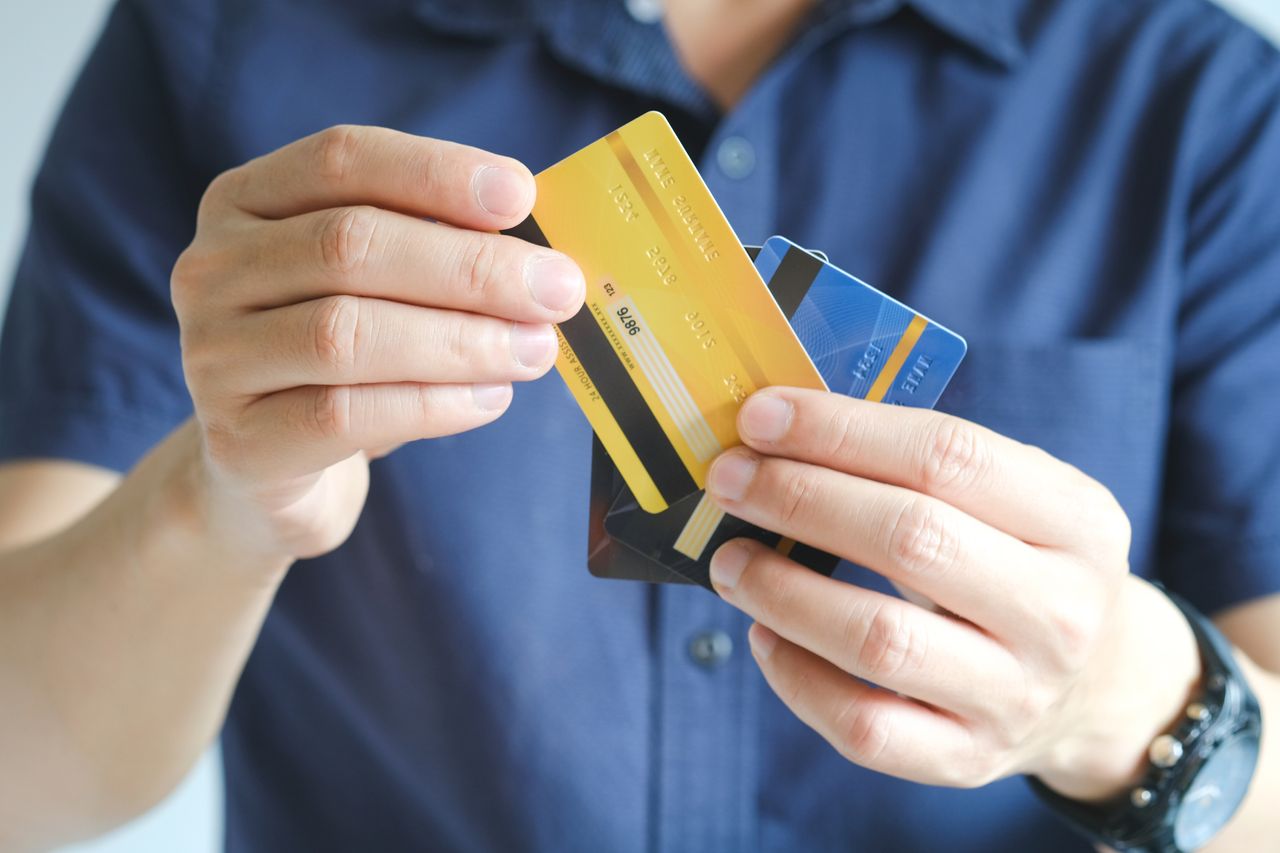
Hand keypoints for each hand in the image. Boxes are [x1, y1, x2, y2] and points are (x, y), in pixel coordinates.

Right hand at [172, 126, 582, 560]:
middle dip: (471, 267)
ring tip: (535, 351)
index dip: (436, 174)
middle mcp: (212, 268)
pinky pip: (345, 416)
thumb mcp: (376, 287)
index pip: (341, 161)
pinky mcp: (238, 442)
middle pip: (350, 247)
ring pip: (346, 334)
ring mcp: (212, 356)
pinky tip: (490, 399)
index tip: (522, 198)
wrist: (264, 468)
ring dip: (462, 340)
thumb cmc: (342, 360)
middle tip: (556, 290)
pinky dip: (434, 405)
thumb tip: (539, 252)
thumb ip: (434, 250)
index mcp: (245, 201)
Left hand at [706, 387, 1201, 798]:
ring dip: (783, 591)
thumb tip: (779, 429)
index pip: (947, 455)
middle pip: (912, 538)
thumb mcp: (1017, 498)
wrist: (1097, 684)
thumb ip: (918, 461)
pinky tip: (763, 636)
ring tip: (730, 560)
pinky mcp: (968, 758)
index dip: (840, 430)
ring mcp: (1016, 694)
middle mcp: (1060, 611)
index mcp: (1076, 519)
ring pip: (880, 640)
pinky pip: (864, 727)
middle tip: (730, 480)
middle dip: (799, 498)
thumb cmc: (1020, 562)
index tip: (760, 415)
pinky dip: (797, 680)